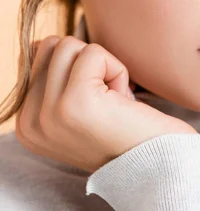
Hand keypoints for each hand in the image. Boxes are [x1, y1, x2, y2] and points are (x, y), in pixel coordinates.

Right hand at [15, 36, 196, 172]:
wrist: (161, 167)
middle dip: (87, 64)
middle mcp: (29, 124)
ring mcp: (49, 114)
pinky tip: (125, 104)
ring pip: (69, 45)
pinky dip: (118, 70)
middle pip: (51, 47)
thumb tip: (42, 44)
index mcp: (27, 125)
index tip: (96, 108)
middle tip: (108, 101)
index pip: (38, 58)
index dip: (77, 71)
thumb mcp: (78, 108)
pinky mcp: (75, 102)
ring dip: (103, 67)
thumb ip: (53, 79)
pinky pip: (94, 53)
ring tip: (115, 103)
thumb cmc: (127, 133)